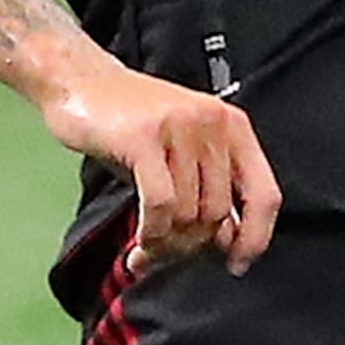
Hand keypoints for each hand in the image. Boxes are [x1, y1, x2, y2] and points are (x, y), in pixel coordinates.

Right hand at [34, 54, 281, 275]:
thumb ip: (205, 189)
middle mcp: (213, 124)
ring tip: (146, 251)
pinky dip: (151, 233)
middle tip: (164, 255)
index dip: (254, 238)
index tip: (236, 264)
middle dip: (190, 246)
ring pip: (188, 213)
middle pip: (218, 212)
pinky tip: (139, 244)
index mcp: (233, 127)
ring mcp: (180, 128)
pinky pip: (160, 204)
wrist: (79, 79)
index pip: (264, 195)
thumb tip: (221, 246)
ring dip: (165, 244)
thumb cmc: (129, 121)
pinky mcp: (144, 137)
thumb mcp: (181, 150)